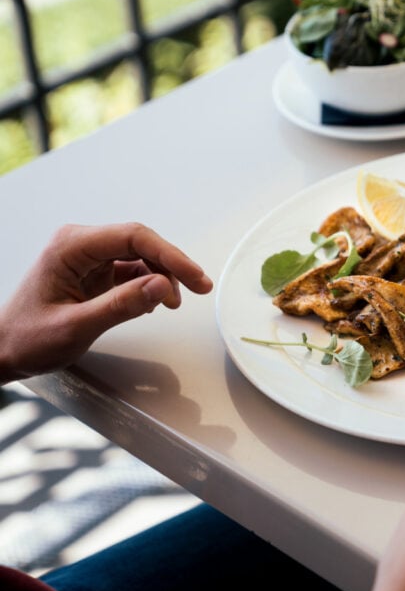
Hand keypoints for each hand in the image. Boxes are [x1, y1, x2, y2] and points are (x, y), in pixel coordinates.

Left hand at [0, 223, 212, 381]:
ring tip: (171, 304)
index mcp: (71, 247)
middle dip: (172, 266)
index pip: (133, 238)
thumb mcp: (76, 326)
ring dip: (162, 277)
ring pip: (141, 256)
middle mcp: (81, 245)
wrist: (3, 351)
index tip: (194, 276)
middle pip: (141, 243)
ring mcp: (89, 258)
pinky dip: (149, 285)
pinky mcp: (95, 272)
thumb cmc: (27, 339)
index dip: (170, 256)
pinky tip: (153, 303)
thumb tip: (161, 286)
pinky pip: (132, 270)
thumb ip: (121, 305)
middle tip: (199, 288)